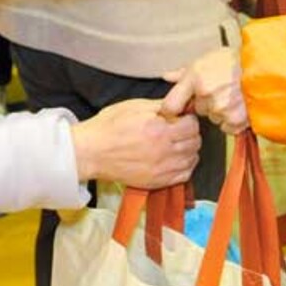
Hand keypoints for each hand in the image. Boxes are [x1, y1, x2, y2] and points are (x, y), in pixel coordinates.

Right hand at [71, 99, 200, 187]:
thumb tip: (179, 104)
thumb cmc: (108, 127)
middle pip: (195, 142)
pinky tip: (175, 158)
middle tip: (179, 130)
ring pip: (192, 159)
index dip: (188, 118)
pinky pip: (184, 175)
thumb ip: (160, 106)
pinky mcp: (156, 182)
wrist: (90, 152)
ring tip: (176, 144)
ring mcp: (161, 169)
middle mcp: (163, 151)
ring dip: (188, 149)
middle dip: (190, 133)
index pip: (192, 125)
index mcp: (159, 129)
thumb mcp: (135, 106)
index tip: (180, 118)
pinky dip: (184, 166)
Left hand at [162, 48, 247, 134]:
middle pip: (198, 109)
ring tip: (234, 94)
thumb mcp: (208, 58)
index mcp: (195, 78)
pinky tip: (241, 105)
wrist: (266, 66)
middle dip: (206, 102)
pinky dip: (234, 119)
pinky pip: (228, 126)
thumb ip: (185, 71)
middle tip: (221, 90)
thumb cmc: (237, 60)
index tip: (178, 110)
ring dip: (221, 110)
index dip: (172, 111)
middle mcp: (205, 94)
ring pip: (214, 117)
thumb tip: (167, 77)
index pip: (170, 106)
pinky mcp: (235, 120)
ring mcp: (220, 109)